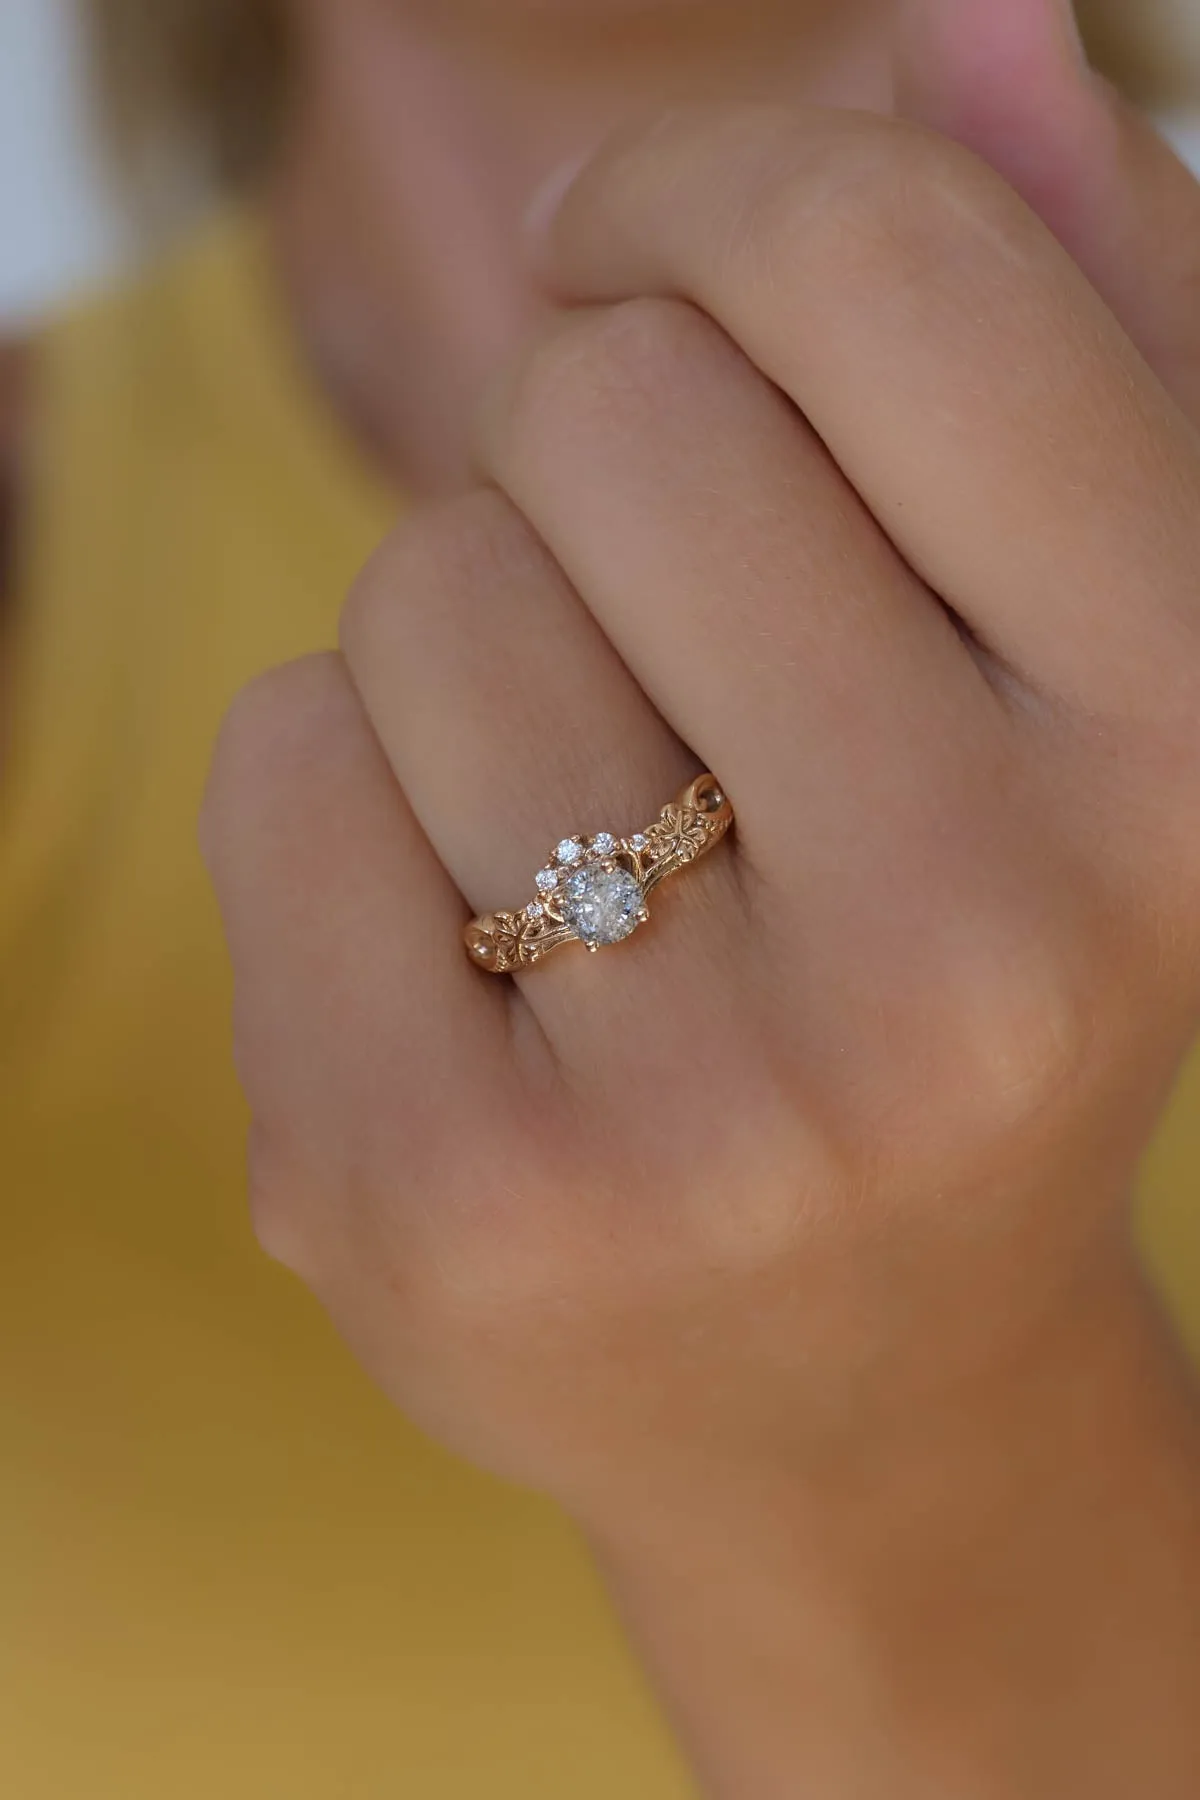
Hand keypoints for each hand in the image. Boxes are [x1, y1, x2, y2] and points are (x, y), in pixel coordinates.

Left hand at [207, 77, 1199, 1515]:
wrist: (840, 1379)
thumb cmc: (959, 959)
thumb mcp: (1088, 656)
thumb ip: (1068, 316)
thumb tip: (961, 13)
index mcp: (1183, 762)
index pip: (876, 262)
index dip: (710, 186)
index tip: (643, 252)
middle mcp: (968, 959)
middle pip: (603, 406)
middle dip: (584, 450)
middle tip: (657, 628)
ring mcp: (697, 1118)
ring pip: (419, 592)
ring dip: (470, 645)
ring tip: (598, 838)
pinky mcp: (443, 1206)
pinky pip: (274, 765)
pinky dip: (336, 798)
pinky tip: (470, 952)